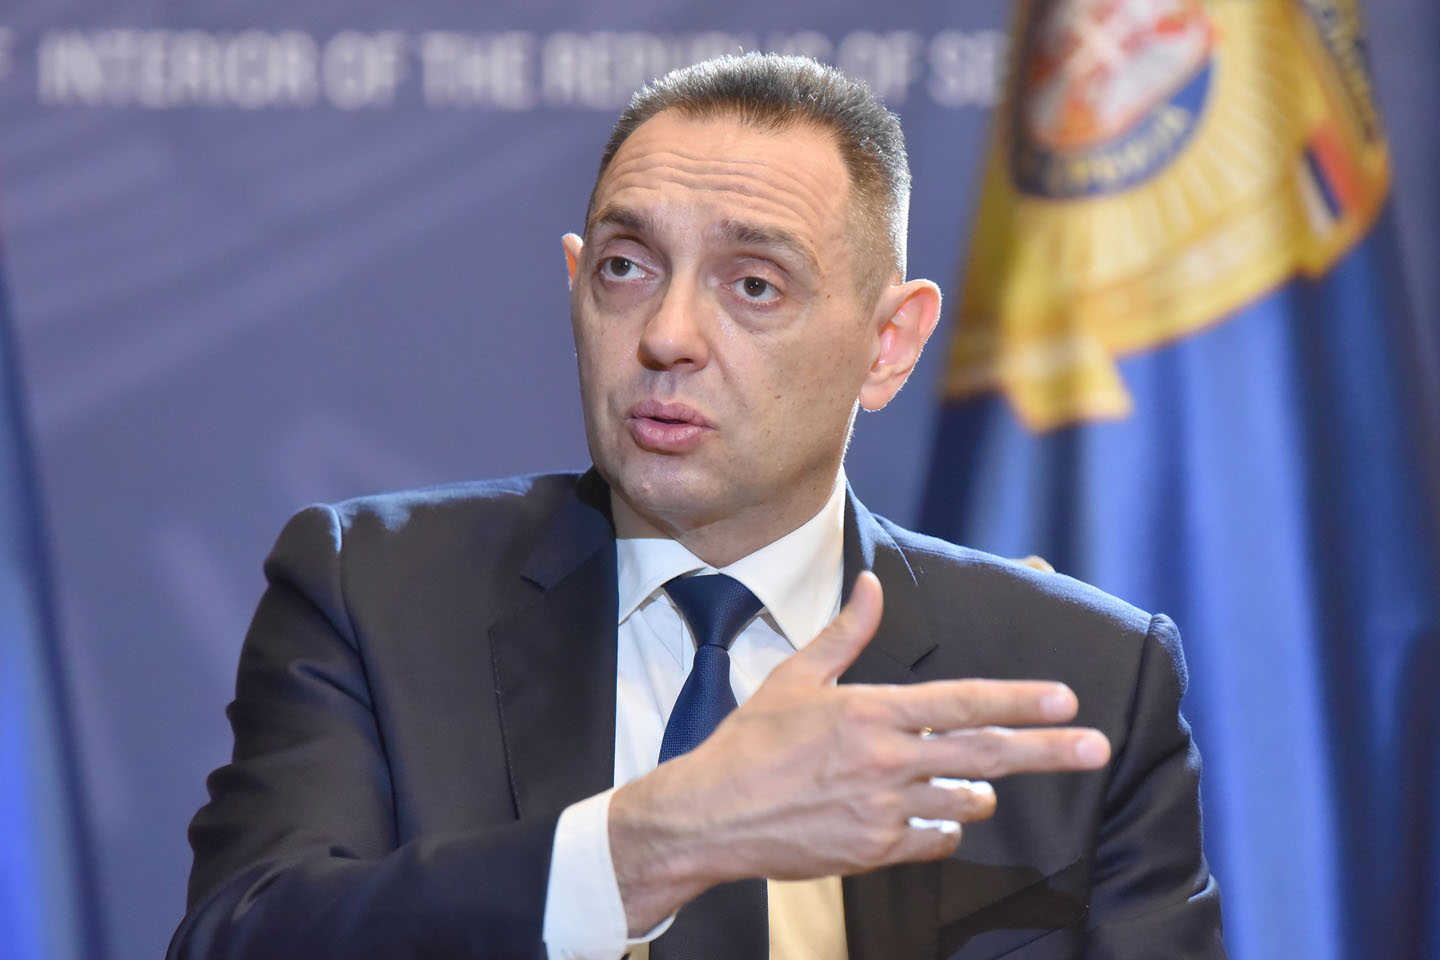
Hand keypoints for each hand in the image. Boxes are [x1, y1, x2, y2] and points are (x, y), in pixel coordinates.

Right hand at [608, 571, 1110, 932]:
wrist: (711, 815)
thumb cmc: (751, 742)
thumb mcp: (796, 677)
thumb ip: (846, 632)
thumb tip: (874, 586)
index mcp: (871, 712)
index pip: (962, 701)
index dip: (1019, 699)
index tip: (1066, 700)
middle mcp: (886, 761)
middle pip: (985, 753)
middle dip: (1048, 749)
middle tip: (1097, 748)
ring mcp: (884, 811)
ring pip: (965, 801)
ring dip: (978, 790)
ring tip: (968, 782)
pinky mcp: (876, 852)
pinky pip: (935, 839)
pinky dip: (940, 827)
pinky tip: (922, 816)